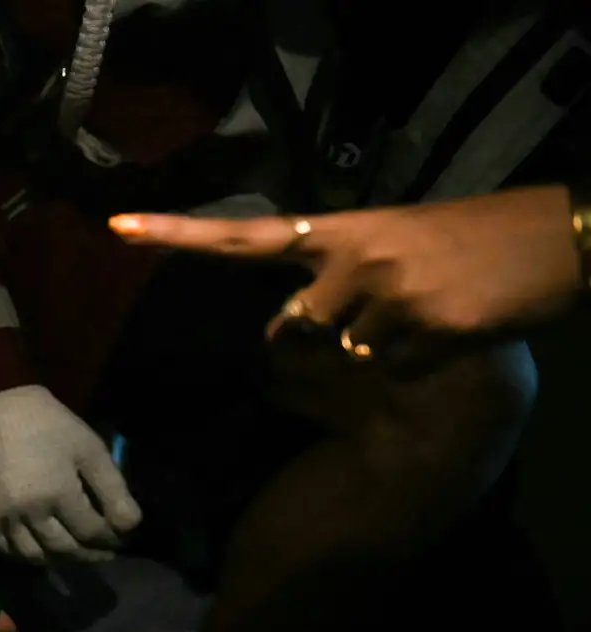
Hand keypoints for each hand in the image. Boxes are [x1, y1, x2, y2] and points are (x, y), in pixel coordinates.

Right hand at [0, 386, 140, 563]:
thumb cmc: (50, 425)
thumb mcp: (90, 449)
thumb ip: (113, 489)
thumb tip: (131, 525)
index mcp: (58, 492)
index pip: (91, 532)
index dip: (110, 540)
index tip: (120, 538)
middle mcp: (29, 512)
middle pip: (64, 549)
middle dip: (89, 555)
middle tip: (103, 554)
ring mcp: (3, 517)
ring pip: (34, 556)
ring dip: (59, 561)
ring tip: (75, 555)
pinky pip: (5, 549)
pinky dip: (25, 557)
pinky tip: (40, 551)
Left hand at [109, 186, 582, 357]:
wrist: (554, 242)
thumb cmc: (472, 238)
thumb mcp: (395, 239)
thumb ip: (339, 273)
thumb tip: (297, 323)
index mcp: (342, 232)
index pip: (244, 237)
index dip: (178, 236)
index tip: (118, 227)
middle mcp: (354, 262)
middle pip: (295, 330)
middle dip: (323, 338)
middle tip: (384, 314)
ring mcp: (390, 297)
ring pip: (346, 356)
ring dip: (377, 351)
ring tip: (429, 313)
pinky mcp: (425, 331)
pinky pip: (394, 370)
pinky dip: (417, 364)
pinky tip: (451, 334)